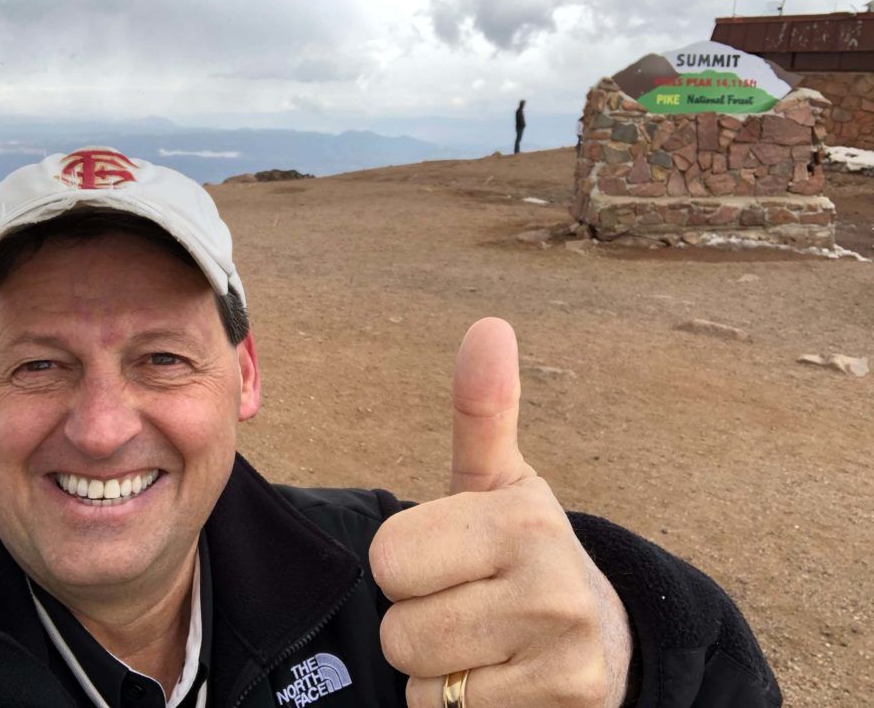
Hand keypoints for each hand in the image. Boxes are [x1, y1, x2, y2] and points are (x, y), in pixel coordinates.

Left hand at [370, 318, 632, 707]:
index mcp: (523, 516)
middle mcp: (551, 585)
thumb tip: (488, 325)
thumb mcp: (500, 481)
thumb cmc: (523, 549)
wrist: (606, 633)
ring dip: (436, 669)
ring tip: (484, 641)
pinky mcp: (567, 705)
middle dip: (418, 620)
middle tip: (469, 603)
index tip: (449, 557)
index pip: (389, 558)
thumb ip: (483, 410)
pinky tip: (503, 680)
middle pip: (400, 628)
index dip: (406, 562)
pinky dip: (462, 706)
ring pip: (421, 682)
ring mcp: (564, 656)